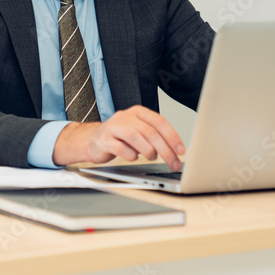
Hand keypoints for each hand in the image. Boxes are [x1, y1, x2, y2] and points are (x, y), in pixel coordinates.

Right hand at [53, 105, 185, 168]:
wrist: (94, 140)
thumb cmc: (120, 137)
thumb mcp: (139, 132)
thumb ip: (155, 137)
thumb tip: (175, 151)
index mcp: (137, 112)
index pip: (159, 121)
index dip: (172, 136)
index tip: (181, 151)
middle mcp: (125, 116)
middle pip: (150, 132)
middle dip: (165, 150)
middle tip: (173, 163)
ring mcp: (113, 127)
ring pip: (135, 137)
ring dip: (148, 151)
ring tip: (152, 157)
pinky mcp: (104, 140)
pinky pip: (120, 148)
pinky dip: (130, 155)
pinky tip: (133, 157)